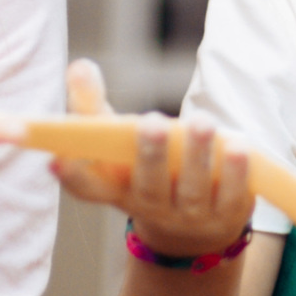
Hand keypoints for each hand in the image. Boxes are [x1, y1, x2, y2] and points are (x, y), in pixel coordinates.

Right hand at [48, 59, 254, 262]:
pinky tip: (238, 145)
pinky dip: (236, 172)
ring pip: (192, 190)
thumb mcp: (120, 143)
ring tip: (202, 124)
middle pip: (148, 185)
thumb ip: (95, 108)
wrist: (194, 229)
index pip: (87, 188)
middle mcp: (150, 207)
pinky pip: (232, 195)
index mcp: (117, 189)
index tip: (57, 157)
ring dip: (197, 156)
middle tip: (152, 122)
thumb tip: (80, 66)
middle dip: (149, 154)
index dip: (72, 174)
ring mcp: (189, 216)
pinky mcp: (226, 216)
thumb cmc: (147, 169)